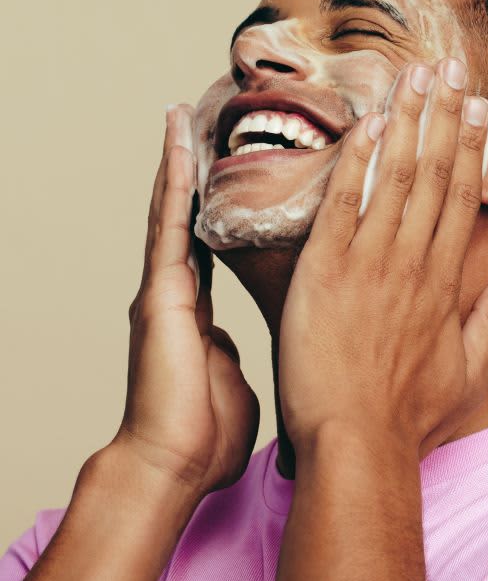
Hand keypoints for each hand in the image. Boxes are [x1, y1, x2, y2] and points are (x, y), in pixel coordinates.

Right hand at [116, 104, 259, 497]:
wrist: (172, 464)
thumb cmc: (202, 431)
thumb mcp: (227, 373)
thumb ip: (226, 347)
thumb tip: (232, 338)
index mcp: (195, 308)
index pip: (206, 241)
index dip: (210, 205)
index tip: (223, 170)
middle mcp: (176, 290)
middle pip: (185, 215)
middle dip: (190, 168)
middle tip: (197, 121)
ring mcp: (165, 288)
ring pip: (173, 209)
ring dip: (178, 161)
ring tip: (181, 116)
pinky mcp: (161, 293)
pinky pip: (170, 224)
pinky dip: (174, 183)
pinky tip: (179, 145)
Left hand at [278, 58, 487, 460]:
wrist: (355, 442)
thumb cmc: (408, 414)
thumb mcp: (468, 371)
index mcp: (443, 282)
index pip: (460, 198)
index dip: (469, 147)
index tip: (474, 107)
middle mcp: (411, 261)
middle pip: (434, 174)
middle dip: (443, 116)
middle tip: (450, 66)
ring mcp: (369, 262)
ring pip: (395, 177)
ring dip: (407, 122)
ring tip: (417, 76)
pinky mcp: (325, 269)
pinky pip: (344, 203)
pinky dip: (356, 161)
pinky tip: (367, 123)